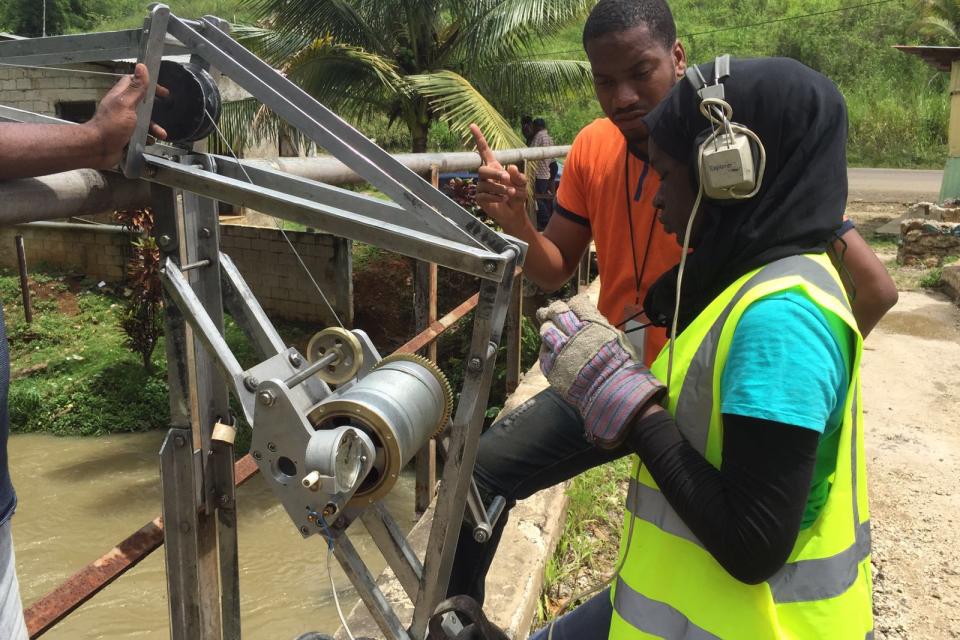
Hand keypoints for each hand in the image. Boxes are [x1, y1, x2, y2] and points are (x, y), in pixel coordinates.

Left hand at [84, 63, 168, 168]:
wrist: (97, 150)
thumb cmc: (110, 126)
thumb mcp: (126, 104)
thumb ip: (136, 87)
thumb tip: (142, 67)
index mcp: (120, 96)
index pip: (133, 82)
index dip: (147, 83)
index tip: (161, 90)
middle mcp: (121, 107)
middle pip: (140, 102)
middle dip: (153, 106)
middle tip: (165, 107)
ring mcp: (122, 122)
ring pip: (141, 120)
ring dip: (153, 126)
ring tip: (161, 134)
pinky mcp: (124, 136)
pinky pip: (139, 134)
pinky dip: (147, 137)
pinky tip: (151, 142)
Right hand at [470, 123, 528, 234]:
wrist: (515, 212)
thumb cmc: (517, 195)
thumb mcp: (522, 183)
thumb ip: (519, 176)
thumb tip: (510, 167)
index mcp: (495, 167)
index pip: (484, 150)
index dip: (479, 138)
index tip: (472, 125)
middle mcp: (485, 176)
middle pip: (482, 169)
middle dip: (495, 174)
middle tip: (507, 179)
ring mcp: (481, 187)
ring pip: (485, 184)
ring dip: (499, 188)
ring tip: (509, 194)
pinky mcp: (480, 198)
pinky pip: (484, 195)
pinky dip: (496, 197)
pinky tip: (503, 199)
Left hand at [538, 294, 665, 448]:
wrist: (611, 391)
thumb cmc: (620, 364)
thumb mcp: (616, 337)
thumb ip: (600, 325)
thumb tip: (591, 316)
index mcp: (591, 324)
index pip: (576, 304)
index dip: (574, 303)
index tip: (574, 306)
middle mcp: (573, 334)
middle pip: (557, 313)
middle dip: (556, 310)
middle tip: (555, 312)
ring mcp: (560, 350)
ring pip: (546, 331)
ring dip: (548, 328)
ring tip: (551, 329)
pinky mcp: (552, 367)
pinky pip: (543, 353)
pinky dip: (546, 349)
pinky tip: (551, 350)